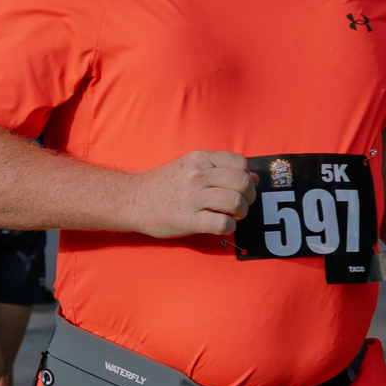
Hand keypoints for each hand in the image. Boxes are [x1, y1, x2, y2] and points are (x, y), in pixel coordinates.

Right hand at [133, 149, 256, 237]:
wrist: (132, 200)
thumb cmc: (163, 185)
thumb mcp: (190, 166)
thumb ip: (220, 169)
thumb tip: (254, 177)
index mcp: (200, 158)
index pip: (240, 163)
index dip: (247, 177)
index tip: (241, 188)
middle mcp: (197, 174)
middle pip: (242, 182)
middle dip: (249, 196)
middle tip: (241, 205)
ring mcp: (192, 196)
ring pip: (235, 201)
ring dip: (241, 212)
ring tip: (233, 216)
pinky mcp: (188, 219)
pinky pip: (222, 223)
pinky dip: (229, 227)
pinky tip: (222, 226)